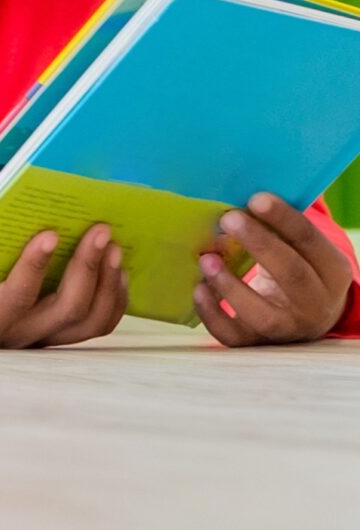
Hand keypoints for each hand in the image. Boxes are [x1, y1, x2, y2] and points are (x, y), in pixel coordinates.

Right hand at [0, 224, 126, 348]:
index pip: (16, 298)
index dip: (34, 267)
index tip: (50, 233)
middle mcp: (19, 337)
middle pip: (67, 310)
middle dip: (86, 268)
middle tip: (99, 231)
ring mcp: (44, 337)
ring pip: (90, 322)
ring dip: (107, 284)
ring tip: (113, 247)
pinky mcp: (60, 332)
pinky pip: (98, 323)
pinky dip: (113, 297)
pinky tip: (116, 268)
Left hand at [195, 196, 354, 345]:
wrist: (304, 316)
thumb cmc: (293, 265)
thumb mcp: (298, 248)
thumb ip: (278, 225)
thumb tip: (235, 187)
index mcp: (331, 271)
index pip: (310, 242)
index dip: (284, 219)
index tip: (255, 198)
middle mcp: (316, 304)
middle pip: (292, 275)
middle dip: (259, 245)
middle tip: (228, 218)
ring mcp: (287, 328)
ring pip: (263, 314)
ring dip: (231, 285)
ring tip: (206, 258)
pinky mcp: (257, 343)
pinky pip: (234, 336)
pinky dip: (212, 313)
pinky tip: (198, 289)